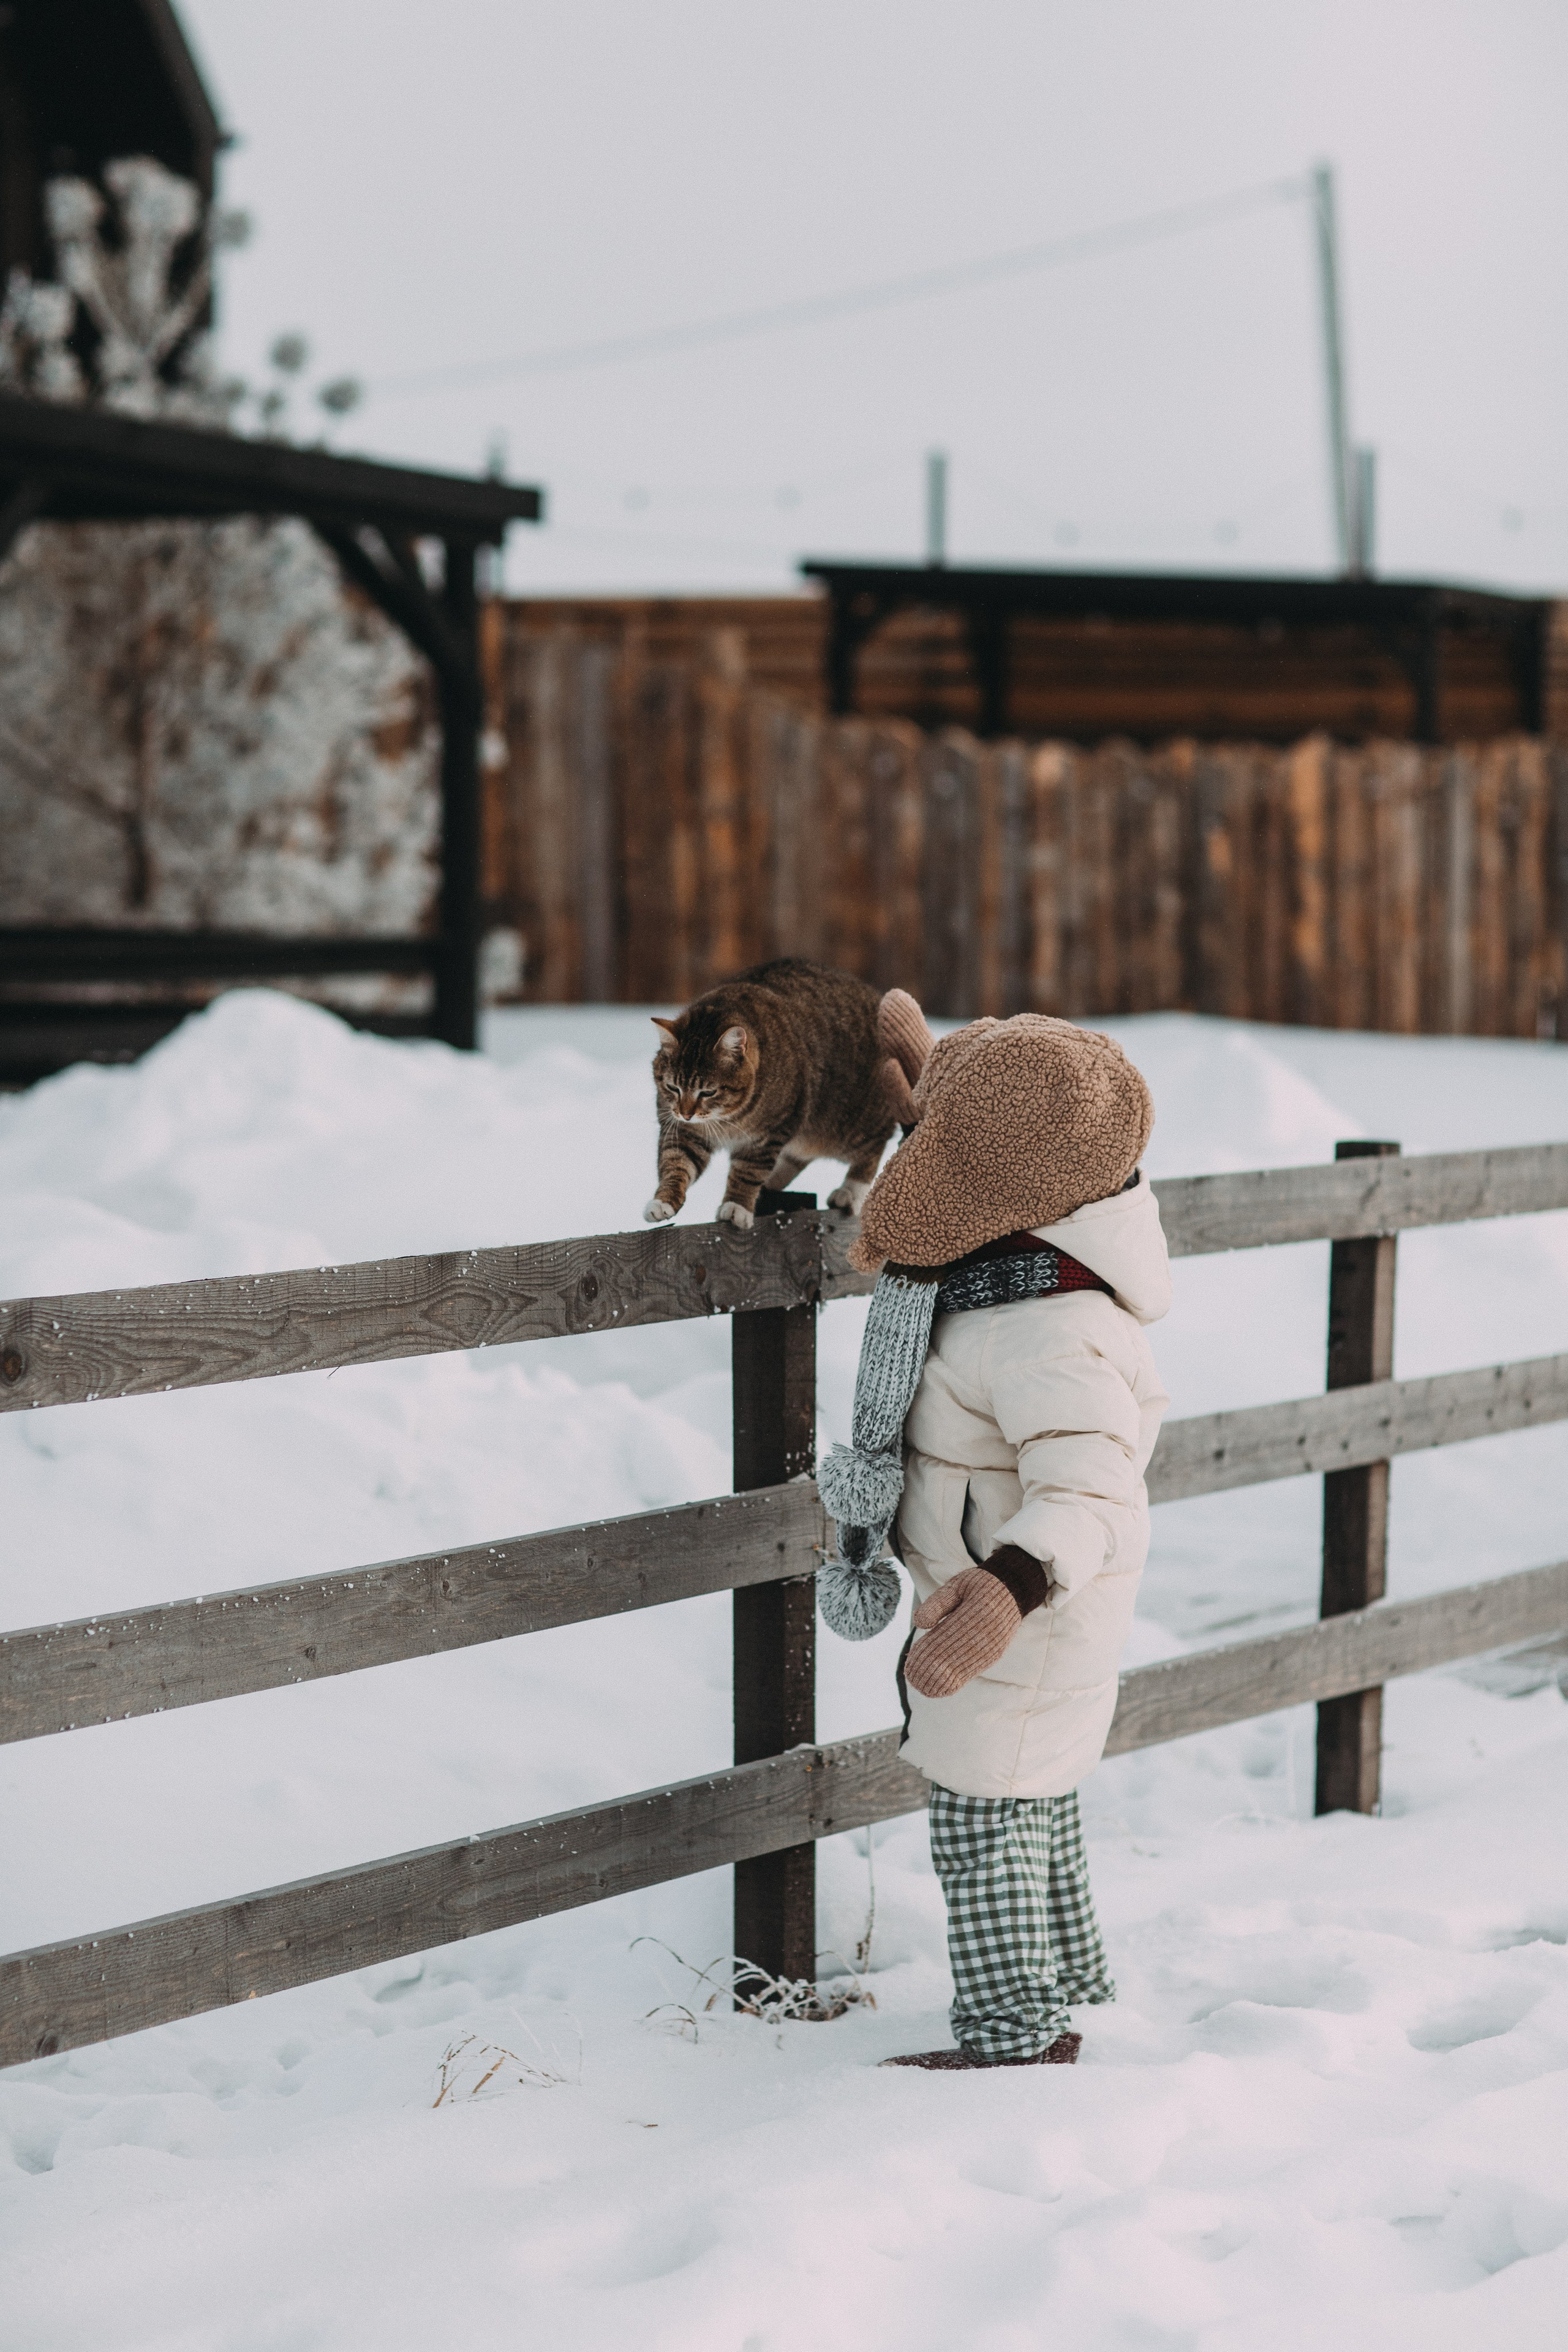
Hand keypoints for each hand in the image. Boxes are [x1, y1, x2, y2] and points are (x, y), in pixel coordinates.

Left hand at [905, 1567, 1021, 1698]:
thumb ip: (938, 1603)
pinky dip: (953, 1682)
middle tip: (912, 1678)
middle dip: (931, 1670)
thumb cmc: (979, 1585)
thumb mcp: (957, 1585)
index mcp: (976, 1615)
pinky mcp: (992, 1656)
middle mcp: (986, 1637)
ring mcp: (991, 1649)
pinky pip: (971, 1673)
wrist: (1011, 1590)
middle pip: (954, 1660)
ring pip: (963, 1671)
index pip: (947, 1638)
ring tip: (920, 1685)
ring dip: (940, 1680)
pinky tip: (938, 1687)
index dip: (927, 1653)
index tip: (910, 1660)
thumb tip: (918, 1623)